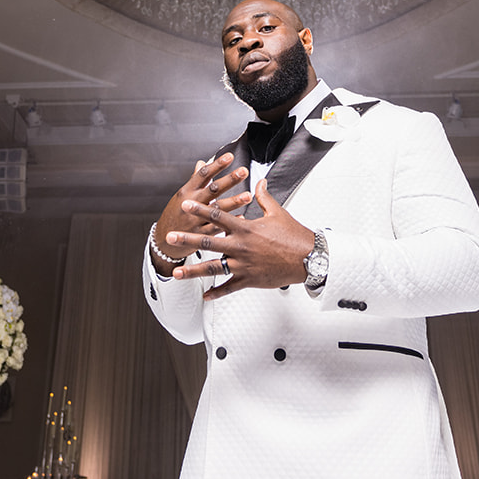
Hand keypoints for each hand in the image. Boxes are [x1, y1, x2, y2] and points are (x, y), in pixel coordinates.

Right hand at [151, 154, 251, 265]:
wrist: (163, 240)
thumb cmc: (174, 214)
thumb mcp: (181, 195)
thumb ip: (195, 179)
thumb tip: (202, 163)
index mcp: (187, 191)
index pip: (203, 175)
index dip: (217, 165)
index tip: (230, 157)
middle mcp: (191, 203)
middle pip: (212, 189)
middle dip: (229, 180)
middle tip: (243, 172)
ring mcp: (195, 220)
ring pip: (216, 209)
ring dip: (233, 202)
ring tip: (247, 195)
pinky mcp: (200, 235)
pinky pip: (216, 228)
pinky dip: (229, 222)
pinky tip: (241, 217)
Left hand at [166, 179, 314, 299]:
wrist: (308, 258)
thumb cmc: (294, 236)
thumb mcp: (277, 212)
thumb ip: (264, 197)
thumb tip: (260, 182)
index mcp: (246, 229)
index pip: (218, 216)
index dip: (200, 209)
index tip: (185, 205)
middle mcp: (241, 247)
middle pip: (208, 242)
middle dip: (187, 240)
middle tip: (170, 237)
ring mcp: (243, 265)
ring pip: (212, 268)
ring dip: (192, 271)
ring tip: (176, 272)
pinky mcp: (249, 279)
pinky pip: (229, 287)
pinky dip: (217, 292)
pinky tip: (205, 295)